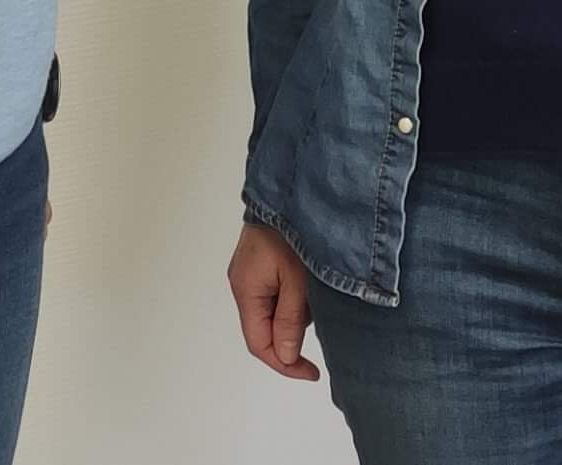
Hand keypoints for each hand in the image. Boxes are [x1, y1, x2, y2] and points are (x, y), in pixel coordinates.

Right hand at [227, 222, 319, 381]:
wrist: (286, 187)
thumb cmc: (290, 229)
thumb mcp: (297, 281)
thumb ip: (290, 321)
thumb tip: (286, 356)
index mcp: (246, 290)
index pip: (260, 343)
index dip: (285, 363)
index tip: (311, 372)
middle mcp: (243, 283)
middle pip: (266, 328)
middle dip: (294, 331)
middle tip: (318, 317)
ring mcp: (251, 272)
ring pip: (274, 310)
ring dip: (297, 310)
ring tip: (314, 286)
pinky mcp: (261, 262)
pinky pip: (277, 292)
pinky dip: (294, 294)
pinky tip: (308, 278)